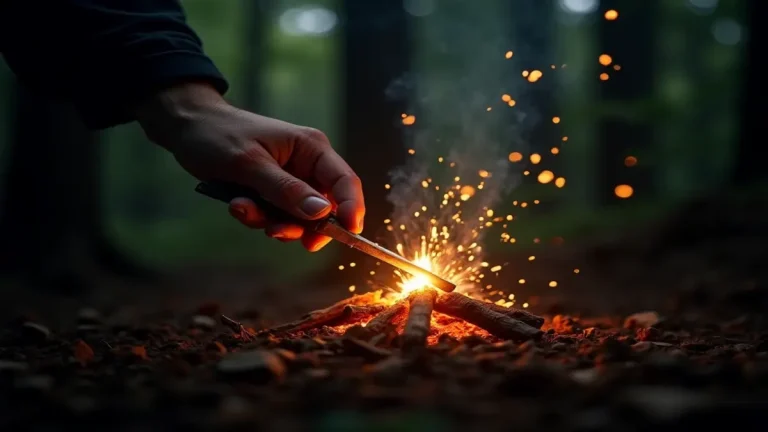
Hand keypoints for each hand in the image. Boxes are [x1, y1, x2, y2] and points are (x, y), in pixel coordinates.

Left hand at [134, 82, 364, 250]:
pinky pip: (276, 216)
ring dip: (271, 221)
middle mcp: (306, 166)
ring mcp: (290, 181)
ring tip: (241, 208)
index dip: (352, 209)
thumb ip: (286, 190)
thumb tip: (322, 213)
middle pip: (324, 208)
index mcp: (311, 149)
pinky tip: (236, 204)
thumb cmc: (218, 136)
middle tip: (275, 231)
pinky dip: (258, 217)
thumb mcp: (250, 165)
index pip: (344, 182)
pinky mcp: (272, 193)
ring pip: (298, 218)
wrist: (187, 130)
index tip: (349, 234)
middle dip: (299, 224)